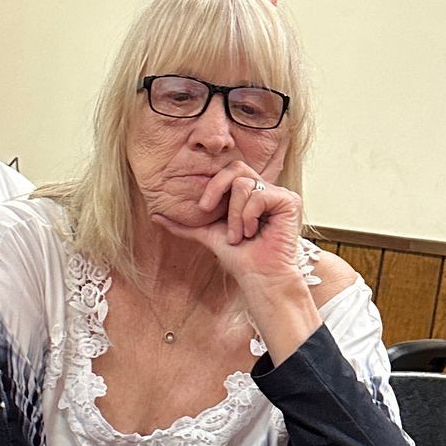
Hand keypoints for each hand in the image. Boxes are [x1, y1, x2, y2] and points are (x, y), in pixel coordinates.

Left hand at [150, 163, 306, 287]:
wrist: (258, 278)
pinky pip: (260, 195)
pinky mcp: (290, 202)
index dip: (212, 186)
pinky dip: (249, 216)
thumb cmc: (239, 258)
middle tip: (207, 210)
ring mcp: (278, 195)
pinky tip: (253, 232)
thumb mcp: (207, 235)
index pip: (227, 172)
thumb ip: (185, 224)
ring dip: (234, 214)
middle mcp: (264, 190)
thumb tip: (155, 215)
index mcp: (248, 194)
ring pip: (244, 184)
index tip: (202, 209)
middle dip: (216, 188)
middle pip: (236, 167)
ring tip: (238, 235)